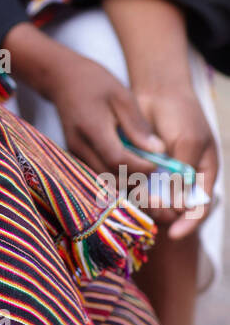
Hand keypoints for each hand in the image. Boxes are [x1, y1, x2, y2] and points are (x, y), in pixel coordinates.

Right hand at [47, 48, 165, 177]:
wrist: (62, 78)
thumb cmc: (94, 82)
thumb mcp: (122, 96)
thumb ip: (138, 125)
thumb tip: (158, 150)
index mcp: (92, 128)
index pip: (118, 160)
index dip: (140, 167)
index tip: (157, 162)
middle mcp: (80, 145)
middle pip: (109, 176)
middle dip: (134, 177)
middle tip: (152, 166)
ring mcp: (75, 151)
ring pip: (102, 178)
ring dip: (124, 178)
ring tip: (141, 164)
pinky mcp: (74, 154)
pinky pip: (96, 172)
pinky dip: (113, 173)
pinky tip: (126, 161)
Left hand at [133, 87, 218, 238]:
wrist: (157, 91)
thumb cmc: (181, 114)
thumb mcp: (188, 142)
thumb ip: (182, 172)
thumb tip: (178, 204)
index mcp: (203, 175)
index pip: (199, 207)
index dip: (188, 223)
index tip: (175, 233)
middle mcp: (182, 179)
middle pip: (174, 209)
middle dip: (164, 214)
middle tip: (152, 214)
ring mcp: (161, 175)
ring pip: (154, 201)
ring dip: (145, 205)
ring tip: (136, 202)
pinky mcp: (141, 168)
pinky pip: (136, 186)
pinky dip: (131, 191)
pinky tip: (122, 192)